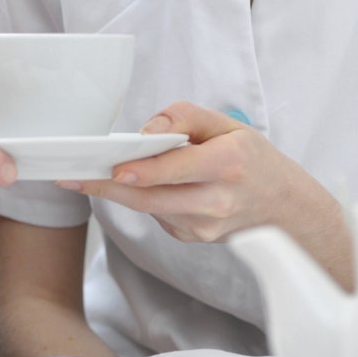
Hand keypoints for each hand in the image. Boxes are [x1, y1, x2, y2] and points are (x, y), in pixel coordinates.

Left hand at [61, 101, 338, 243]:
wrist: (285, 210)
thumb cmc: (252, 159)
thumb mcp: (228, 124)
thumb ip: (186, 117)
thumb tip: (147, 132)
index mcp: (229, 165)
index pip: (177, 169)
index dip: (143, 170)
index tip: (114, 168)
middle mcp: (217, 201)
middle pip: (152, 197)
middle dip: (108, 186)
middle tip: (71, 176)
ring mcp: (205, 227)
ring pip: (149, 209)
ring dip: (117, 193)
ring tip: (85, 176)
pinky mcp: (194, 239)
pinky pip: (158, 216)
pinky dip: (143, 199)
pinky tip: (139, 185)